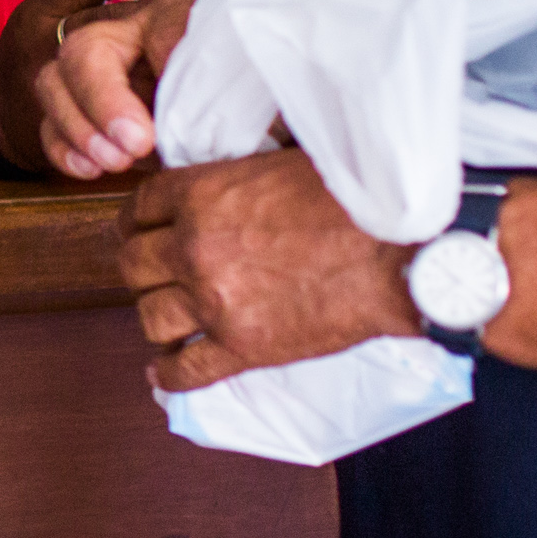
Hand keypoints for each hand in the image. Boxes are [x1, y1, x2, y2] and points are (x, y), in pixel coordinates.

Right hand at [0, 0, 174, 175]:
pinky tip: (99, 169)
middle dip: (107, 91)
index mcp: (48, 11)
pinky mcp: (32, 128)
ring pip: (58, 103)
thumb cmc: (38, 49)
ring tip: (131, 152)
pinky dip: (73, 156)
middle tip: (147, 119)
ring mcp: (34, 88)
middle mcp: (39, 45)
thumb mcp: (55, 5)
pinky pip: (49, 141)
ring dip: (93, 128)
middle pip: (73, 59)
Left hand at [118, 150, 418, 391]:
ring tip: (167, 317)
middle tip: (154, 273)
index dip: (137, 220)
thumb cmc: (356, 200)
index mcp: (203, 194)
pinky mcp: (243, 348)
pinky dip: (168, 374)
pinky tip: (162, 372)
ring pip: (150, 317)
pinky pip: (185, 370)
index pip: (141, 207)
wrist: (402, 254)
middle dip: (141, 269)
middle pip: (134, 264)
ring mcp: (215, 302)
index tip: (140, 229)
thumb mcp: (281, 163)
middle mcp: (196, 248)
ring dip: (155, 316)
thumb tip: (224, 183)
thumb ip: (236, 178)